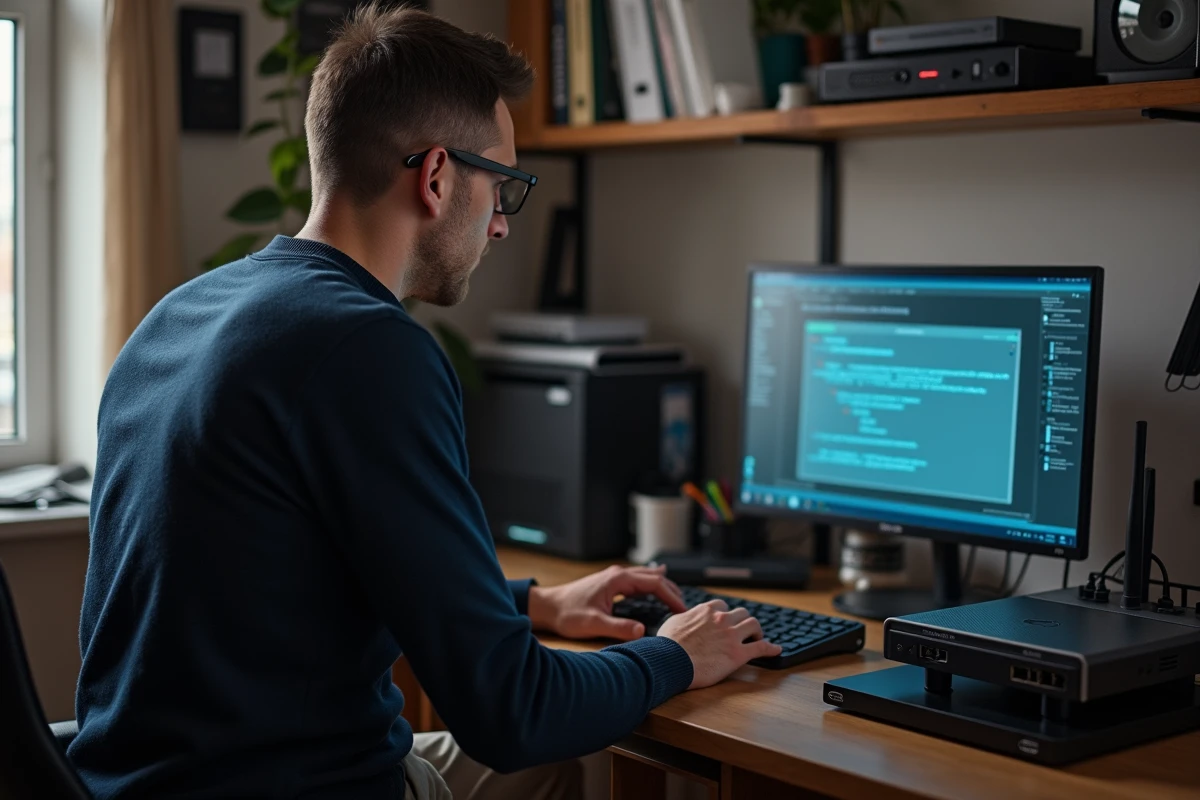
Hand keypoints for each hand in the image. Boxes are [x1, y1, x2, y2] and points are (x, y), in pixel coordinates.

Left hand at [527, 565, 686, 640]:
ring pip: (646, 577)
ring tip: (677, 598)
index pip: (654, 583)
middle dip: (671, 590)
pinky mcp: (610, 583)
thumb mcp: (594, 623)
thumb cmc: (567, 614)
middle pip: (653, 577)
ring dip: (662, 586)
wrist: (547, 606)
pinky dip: (651, 584)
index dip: (671, 595)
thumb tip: (642, 631)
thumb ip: (619, 627)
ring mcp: (614, 577)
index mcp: (617, 580)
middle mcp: (618, 574)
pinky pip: (638, 580)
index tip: (682, 610)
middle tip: (685, 607)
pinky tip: (656, 583)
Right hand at [656, 600, 781, 689]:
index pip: (722, 606)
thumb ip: (685, 617)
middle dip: (743, 621)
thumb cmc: (667, 644)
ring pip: (754, 624)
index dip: (725, 614)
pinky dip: (771, 648)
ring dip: (756, 630)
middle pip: (741, 613)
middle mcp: (721, 619)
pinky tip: (776, 649)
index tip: (726, 621)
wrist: (670, 661)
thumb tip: (685, 617)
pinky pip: (761, 647)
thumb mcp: (673, 622)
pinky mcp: (738, 654)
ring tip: (757, 638)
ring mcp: (732, 635)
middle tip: (743, 630)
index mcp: (706, 611)